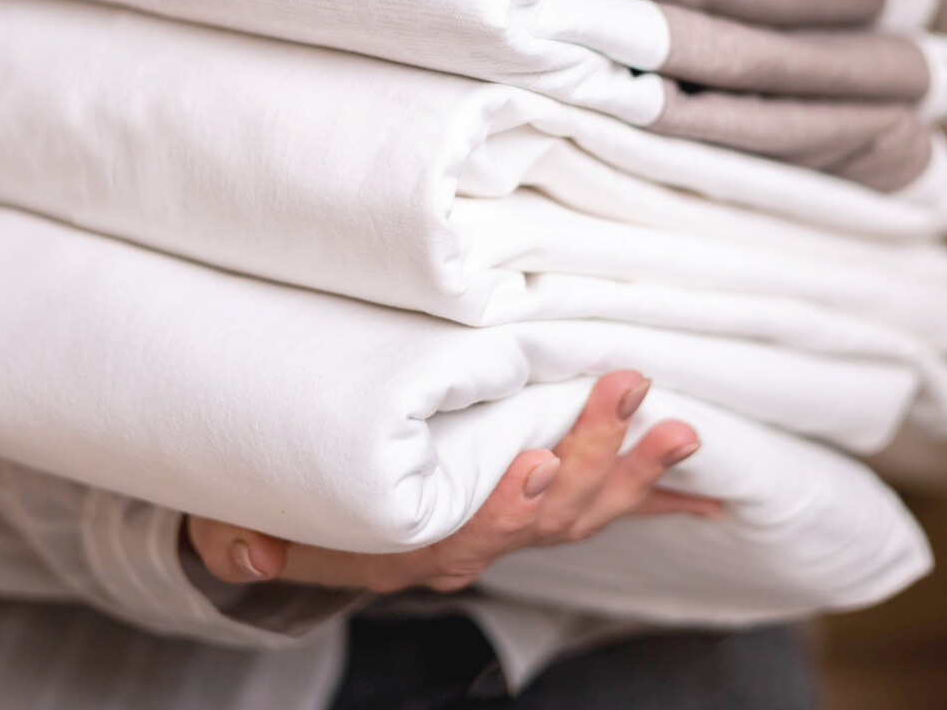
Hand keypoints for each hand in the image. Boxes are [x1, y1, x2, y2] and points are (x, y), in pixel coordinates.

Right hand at [185, 370, 717, 591]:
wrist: (314, 539)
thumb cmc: (282, 517)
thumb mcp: (240, 526)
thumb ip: (238, 537)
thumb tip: (246, 549)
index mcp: (414, 552)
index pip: (470, 536)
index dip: (507, 509)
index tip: (539, 468)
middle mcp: (475, 550)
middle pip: (547, 518)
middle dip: (594, 459)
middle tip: (629, 394)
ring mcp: (515, 532)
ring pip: (586, 512)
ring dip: (637, 472)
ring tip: (681, 429)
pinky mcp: (539, 512)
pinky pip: (604, 512)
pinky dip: (657, 503)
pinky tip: (708, 496)